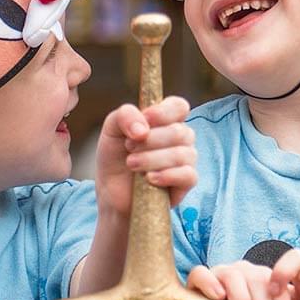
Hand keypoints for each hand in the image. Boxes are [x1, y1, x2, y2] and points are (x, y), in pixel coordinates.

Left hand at [94, 95, 195, 214]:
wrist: (110, 192)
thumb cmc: (115, 157)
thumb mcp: (111, 129)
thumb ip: (125, 116)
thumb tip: (143, 130)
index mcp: (166, 120)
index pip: (179, 107)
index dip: (164, 112)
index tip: (145, 119)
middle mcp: (180, 138)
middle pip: (179, 132)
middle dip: (150, 140)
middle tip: (128, 148)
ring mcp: (185, 161)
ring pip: (182, 154)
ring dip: (152, 159)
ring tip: (132, 164)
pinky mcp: (185, 184)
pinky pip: (188, 175)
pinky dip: (167, 175)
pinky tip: (149, 179)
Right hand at [188, 261, 294, 299]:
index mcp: (269, 282)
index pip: (280, 285)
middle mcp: (246, 273)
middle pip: (258, 278)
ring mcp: (222, 273)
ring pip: (233, 276)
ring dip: (241, 299)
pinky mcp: (198, 280)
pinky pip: (202, 273)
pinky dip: (210, 283)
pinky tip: (218, 298)